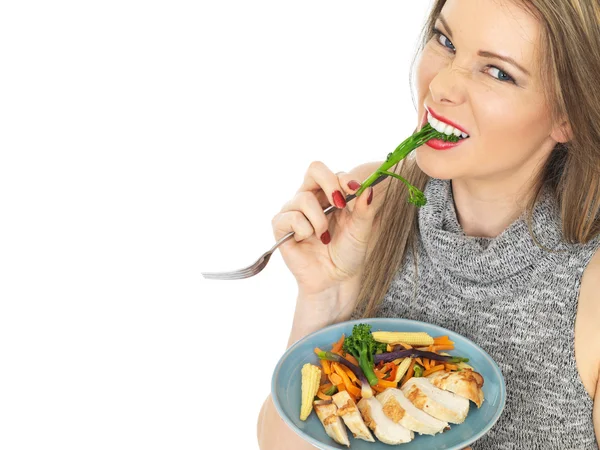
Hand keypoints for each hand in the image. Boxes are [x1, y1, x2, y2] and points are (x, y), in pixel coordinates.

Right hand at [271, 161, 377, 307]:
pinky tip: (308, 240)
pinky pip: (289, 216)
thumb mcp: (361, 231)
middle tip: (339, 204)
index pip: (333, 173)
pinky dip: (303, 229)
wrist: (335, 279)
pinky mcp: (281, 226)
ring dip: (319, 220)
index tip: (354, 190)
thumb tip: (368, 187)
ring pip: (304, 198)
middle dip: (329, 184)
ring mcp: (295, 210)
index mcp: (331, 195)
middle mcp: (311, 198)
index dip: (343, 178)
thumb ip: (365, 209)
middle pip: (314, 169)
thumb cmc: (347, 254)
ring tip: (324, 237)